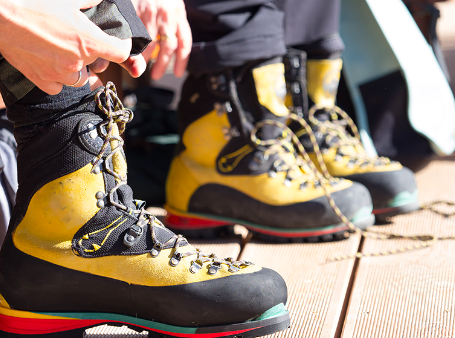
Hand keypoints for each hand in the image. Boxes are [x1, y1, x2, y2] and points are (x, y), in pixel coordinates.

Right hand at [0, 0, 132, 94]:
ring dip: (79, 69)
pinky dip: (59, 78)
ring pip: (81, 79)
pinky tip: (52, 64)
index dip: (122, 47)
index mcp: (89, 42)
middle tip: (81, 43)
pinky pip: (59, 86)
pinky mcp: (42, 80)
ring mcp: (60, 73)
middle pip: (99, 65)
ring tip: (67, 54)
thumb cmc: (32, 2)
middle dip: (94, 55)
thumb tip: (102, 1)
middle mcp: (78, 61)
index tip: (118, 43)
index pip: (121, 53)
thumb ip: (90, 1)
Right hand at [131, 0, 191, 78]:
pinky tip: (128, 51)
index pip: (184, 43)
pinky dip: (131, 44)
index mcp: (180, 15)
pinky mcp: (136, 8)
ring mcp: (151, 12)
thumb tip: (173, 53)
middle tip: (156, 76)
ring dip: (144, 57)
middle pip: (168, 46)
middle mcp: (168, 15)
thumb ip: (175, 28)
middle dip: (162, 65)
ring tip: (140, 67)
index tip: (178, 74)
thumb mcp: (173, 8)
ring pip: (150, 41)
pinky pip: (134, 31)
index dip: (182, 61)